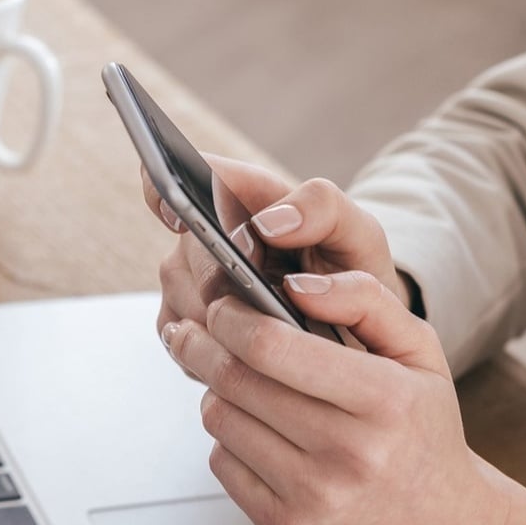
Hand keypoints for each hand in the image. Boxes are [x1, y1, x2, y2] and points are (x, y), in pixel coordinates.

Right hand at [142, 157, 408, 350]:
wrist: (349, 322)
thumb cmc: (346, 269)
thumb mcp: (356, 232)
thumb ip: (322, 209)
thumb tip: (266, 223)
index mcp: (245, 192)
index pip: (186, 173)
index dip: (169, 189)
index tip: (182, 217)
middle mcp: (203, 230)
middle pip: (190, 256)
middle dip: (233, 284)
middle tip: (275, 304)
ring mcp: (184, 276)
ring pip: (184, 302)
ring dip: (227, 324)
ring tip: (270, 329)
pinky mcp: (177, 319)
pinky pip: (182, 340)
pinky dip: (218, 351)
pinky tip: (251, 350)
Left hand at [160, 268, 504, 524]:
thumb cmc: (423, 429)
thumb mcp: (420, 352)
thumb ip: (365, 300)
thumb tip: (294, 285)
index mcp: (385, 399)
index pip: (274, 346)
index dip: (231, 317)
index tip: (222, 305)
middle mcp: (351, 452)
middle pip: (236, 380)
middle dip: (203, 345)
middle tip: (195, 332)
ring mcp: (316, 498)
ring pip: (221, 420)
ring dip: (216, 392)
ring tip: (238, 383)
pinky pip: (222, 465)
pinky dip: (227, 439)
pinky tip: (255, 431)